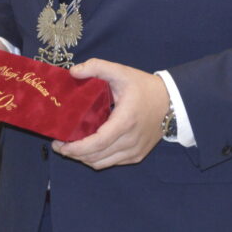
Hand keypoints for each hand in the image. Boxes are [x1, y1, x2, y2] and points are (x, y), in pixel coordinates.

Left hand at [52, 59, 169, 169]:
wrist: (172, 102)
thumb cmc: (145, 87)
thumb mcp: (121, 72)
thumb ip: (97, 67)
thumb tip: (73, 72)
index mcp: (125, 121)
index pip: (96, 143)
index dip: (75, 148)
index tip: (59, 143)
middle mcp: (130, 141)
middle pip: (95, 157)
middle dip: (74, 154)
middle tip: (60, 145)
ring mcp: (134, 151)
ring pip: (102, 163)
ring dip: (84, 158)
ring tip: (72, 148)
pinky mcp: (137, 156)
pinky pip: (111, 162)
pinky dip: (97, 159)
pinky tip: (90, 148)